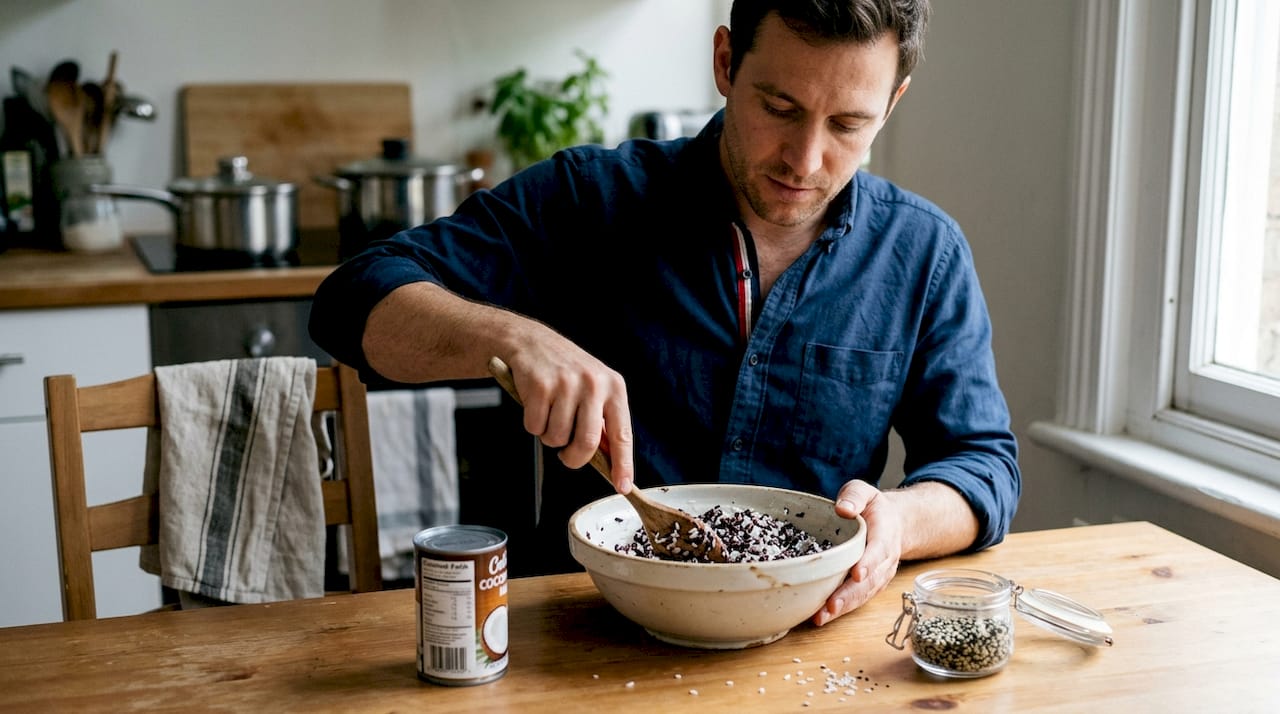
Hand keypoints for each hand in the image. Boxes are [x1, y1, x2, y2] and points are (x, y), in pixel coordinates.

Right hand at [502, 339, 635, 492]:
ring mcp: (566, 383)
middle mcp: (594, 383)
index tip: (623, 486)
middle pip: (587, 444)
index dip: (623, 464)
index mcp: (614, 387)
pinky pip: (535, 427)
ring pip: (557, 438)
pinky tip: (535, 405)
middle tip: (566, 456)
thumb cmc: (565, 373)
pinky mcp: (540, 385)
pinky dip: (532, 424)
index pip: (622, 434)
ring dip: (549, 437)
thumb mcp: (593, 389)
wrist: (530, 341)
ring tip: (549, 415)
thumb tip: (611, 461)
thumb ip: (602, 421)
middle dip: (574, 458)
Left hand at [811, 479, 903, 625]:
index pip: (879, 550)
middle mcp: (885, 560)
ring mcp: (879, 575)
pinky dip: (843, 609)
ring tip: (822, 617)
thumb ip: (855, 497)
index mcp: (885, 534)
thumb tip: (843, 508)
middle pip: (870, 580)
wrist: (894, 523)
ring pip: (864, 594)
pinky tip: (823, 617)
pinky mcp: (871, 585)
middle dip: (850, 594)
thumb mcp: (865, 492)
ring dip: (844, 607)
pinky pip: (859, 599)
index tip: (857, 573)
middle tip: (831, 605)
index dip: (869, 563)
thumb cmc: (873, 507)